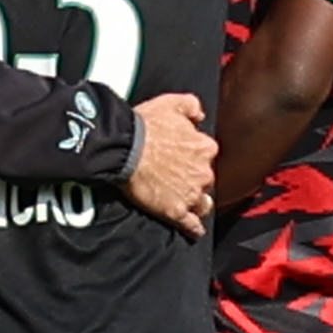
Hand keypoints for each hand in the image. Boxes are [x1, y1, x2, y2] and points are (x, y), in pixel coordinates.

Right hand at [119, 92, 216, 234]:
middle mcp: (203, 172)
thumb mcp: (172, 103)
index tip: (185, 157)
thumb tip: (200, 115)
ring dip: (197, 203)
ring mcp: (191, 194)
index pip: (208, 155)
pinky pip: (191, 225)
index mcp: (205, 147)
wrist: (125, 149)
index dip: (196, 156)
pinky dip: (194, 228)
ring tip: (188, 203)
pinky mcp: (176, 212)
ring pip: (203, 203)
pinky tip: (194, 230)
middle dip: (196, 179)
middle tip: (179, 177)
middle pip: (206, 179)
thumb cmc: (145, 126)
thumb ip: (192, 105)